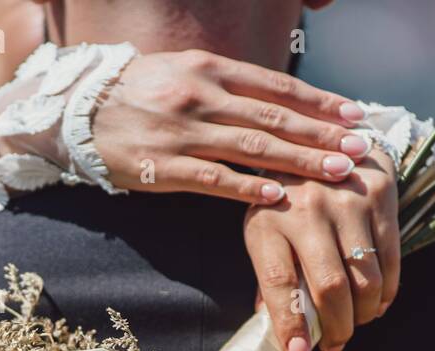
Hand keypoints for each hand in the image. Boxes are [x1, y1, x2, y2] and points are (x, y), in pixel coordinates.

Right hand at [94, 49, 371, 204]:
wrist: (74, 112)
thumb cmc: (135, 94)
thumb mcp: (181, 72)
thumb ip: (226, 85)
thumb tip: (278, 100)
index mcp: (207, 68)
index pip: (276, 87)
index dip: (319, 102)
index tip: (354, 115)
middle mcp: (200, 96)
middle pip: (274, 118)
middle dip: (323, 134)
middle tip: (361, 147)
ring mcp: (182, 133)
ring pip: (254, 148)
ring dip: (301, 161)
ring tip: (338, 172)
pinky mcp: (164, 168)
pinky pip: (215, 180)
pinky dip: (250, 190)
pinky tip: (281, 198)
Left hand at [243, 150, 400, 350]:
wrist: (322, 136)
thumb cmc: (285, 197)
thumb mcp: (264, 229)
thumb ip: (272, 279)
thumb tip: (285, 334)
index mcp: (267, 221)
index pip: (280, 283)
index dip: (290, 324)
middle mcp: (307, 209)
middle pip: (330, 286)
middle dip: (336, 328)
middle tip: (335, 345)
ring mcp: (347, 201)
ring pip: (366, 279)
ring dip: (364, 314)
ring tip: (355, 322)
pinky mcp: (380, 196)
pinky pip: (391, 260)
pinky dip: (386, 293)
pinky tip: (376, 302)